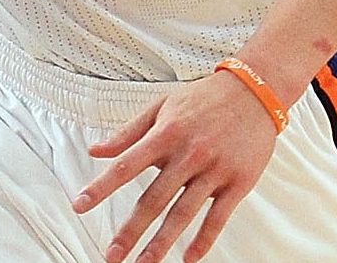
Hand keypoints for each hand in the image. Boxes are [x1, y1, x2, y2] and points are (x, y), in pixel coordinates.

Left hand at [75, 73, 278, 262]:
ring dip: (161, 243)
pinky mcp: (238, 182)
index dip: (101, 187)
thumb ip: (128, 132)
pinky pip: (217, 217)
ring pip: (183, 213)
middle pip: (154, 199)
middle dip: (130, 230)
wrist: (255, 91)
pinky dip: (203, 240)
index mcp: (166, 134)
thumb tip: (96, 150)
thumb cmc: (204, 98)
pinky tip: (188, 258)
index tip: (80, 206)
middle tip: (112, 255)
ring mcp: (214, 170)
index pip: (126, 165)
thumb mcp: (162, 106)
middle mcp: (188, 154)